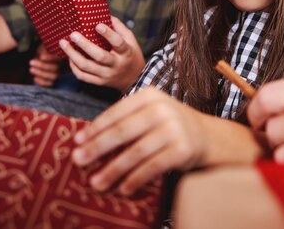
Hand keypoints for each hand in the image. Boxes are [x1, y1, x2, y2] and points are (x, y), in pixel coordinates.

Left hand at [30, 45, 64, 86]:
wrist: (44, 57)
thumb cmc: (45, 51)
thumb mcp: (44, 47)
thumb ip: (44, 50)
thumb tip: (42, 55)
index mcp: (61, 56)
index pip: (59, 58)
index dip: (50, 58)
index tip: (41, 56)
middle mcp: (62, 65)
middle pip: (55, 68)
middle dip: (42, 66)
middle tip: (31, 62)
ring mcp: (59, 73)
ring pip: (53, 76)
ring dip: (41, 73)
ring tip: (31, 69)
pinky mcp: (54, 80)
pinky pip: (51, 83)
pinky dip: (42, 82)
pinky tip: (35, 78)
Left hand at [59, 17, 144, 90]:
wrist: (134, 78)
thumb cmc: (130, 55)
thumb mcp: (130, 39)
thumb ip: (119, 27)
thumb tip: (105, 14)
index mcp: (126, 52)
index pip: (118, 43)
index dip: (108, 34)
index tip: (98, 25)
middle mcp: (116, 65)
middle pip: (99, 56)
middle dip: (84, 45)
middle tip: (73, 34)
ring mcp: (107, 75)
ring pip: (87, 67)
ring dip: (73, 55)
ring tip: (63, 43)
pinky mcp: (99, 82)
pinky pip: (83, 76)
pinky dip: (73, 67)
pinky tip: (69, 57)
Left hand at [72, 88, 207, 194]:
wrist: (207, 136)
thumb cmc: (169, 125)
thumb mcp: (150, 113)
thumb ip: (125, 120)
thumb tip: (87, 141)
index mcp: (149, 96)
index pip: (116, 112)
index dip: (95, 128)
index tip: (76, 141)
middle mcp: (162, 109)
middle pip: (122, 131)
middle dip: (97, 147)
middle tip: (78, 160)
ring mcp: (173, 129)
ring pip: (135, 152)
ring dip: (113, 169)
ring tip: (96, 182)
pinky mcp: (182, 150)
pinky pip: (152, 167)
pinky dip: (135, 179)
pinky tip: (123, 189)